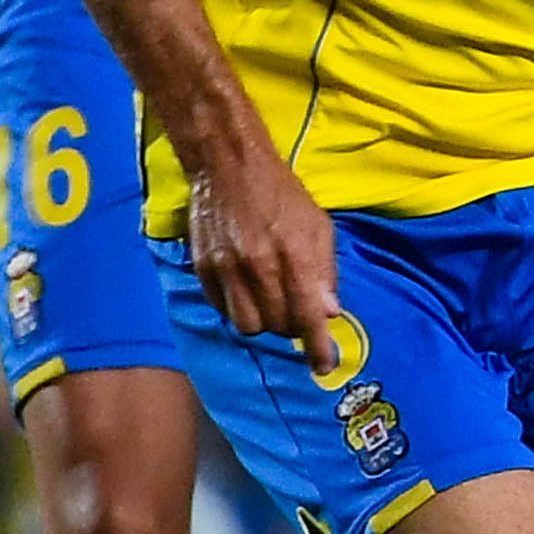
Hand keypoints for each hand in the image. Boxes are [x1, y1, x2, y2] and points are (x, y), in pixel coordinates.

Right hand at [184, 147, 342, 360]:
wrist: (229, 166)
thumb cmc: (283, 195)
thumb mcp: (319, 226)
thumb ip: (325, 272)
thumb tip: (330, 314)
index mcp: (293, 256)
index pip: (308, 316)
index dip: (318, 348)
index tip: (323, 367)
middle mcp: (258, 267)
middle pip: (277, 327)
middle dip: (292, 328)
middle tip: (297, 314)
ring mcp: (226, 269)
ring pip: (247, 325)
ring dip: (264, 323)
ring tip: (272, 304)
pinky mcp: (203, 268)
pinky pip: (222, 309)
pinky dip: (238, 309)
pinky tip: (247, 292)